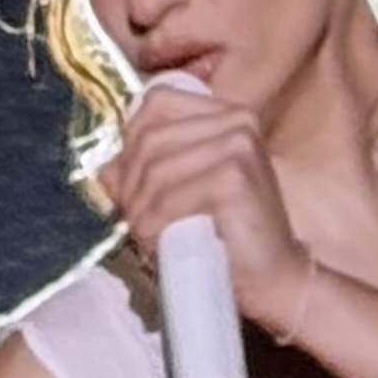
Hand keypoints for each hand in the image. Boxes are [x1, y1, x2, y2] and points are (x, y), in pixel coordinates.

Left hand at [105, 84, 308, 324]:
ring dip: (138, 210)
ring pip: (155, 170)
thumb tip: (105, 170)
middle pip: (150, 138)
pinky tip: (157, 242)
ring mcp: (239, 147)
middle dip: (130, 184)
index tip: (131, 182)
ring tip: (145, 234)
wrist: (272, 273)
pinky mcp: (234, 179)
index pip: (158, 103)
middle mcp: (238, 121)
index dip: (131, 141)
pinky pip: (167, 198)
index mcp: (228, 114)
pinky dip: (152, 225)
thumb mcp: (186, 188)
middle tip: (134, 219)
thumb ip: (149, 168)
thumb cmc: (227, 231)